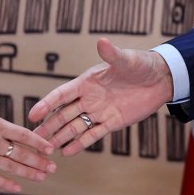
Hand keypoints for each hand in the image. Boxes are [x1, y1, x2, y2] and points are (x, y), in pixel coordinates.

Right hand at [0, 49, 56, 192]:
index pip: (23, 134)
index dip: (38, 141)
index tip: (50, 148)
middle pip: (22, 154)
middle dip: (39, 161)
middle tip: (53, 167)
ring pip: (12, 167)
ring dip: (29, 173)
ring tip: (42, 177)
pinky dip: (6, 183)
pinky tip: (18, 188)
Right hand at [28, 38, 173, 155]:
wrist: (160, 79)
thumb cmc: (141, 64)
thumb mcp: (126, 60)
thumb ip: (112, 54)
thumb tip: (101, 41)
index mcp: (87, 82)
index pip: (62, 95)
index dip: (47, 104)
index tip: (33, 115)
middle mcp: (89, 98)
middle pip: (64, 114)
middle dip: (49, 126)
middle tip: (33, 138)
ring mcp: (99, 111)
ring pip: (75, 127)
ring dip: (61, 137)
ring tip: (46, 149)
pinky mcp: (112, 122)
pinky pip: (93, 135)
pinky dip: (80, 143)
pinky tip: (67, 153)